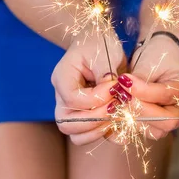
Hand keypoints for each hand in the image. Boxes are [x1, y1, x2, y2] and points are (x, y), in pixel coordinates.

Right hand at [53, 30, 126, 144]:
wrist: (97, 43)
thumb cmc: (99, 42)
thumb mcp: (104, 50)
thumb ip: (106, 72)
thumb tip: (112, 92)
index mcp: (62, 78)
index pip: (73, 100)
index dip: (96, 99)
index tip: (115, 88)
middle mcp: (61, 97)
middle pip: (67, 122)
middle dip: (96, 118)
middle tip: (118, 106)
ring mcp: (70, 109)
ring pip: (75, 134)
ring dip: (97, 130)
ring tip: (117, 116)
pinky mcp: (83, 116)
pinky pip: (86, 135)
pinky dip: (101, 133)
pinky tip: (118, 121)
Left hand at [115, 35, 178, 139]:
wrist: (157, 57)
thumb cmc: (157, 56)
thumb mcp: (150, 62)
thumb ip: (140, 78)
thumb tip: (125, 89)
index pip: (166, 97)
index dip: (143, 91)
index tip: (124, 81)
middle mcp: (178, 110)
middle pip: (165, 122)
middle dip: (139, 110)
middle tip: (119, 95)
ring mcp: (164, 121)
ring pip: (152, 132)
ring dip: (131, 119)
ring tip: (115, 102)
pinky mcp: (150, 126)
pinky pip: (138, 134)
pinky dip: (123, 127)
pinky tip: (111, 115)